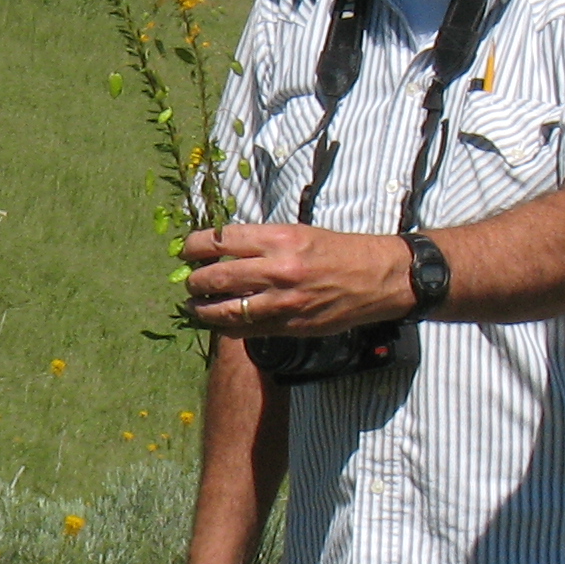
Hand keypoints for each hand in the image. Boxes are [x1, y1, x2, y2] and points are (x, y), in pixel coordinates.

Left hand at [180, 220, 410, 338]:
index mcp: (278, 240)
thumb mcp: (298, 232)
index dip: (194, 246)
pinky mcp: (289, 326)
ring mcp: (282, 302)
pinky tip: (220, 321)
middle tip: (191, 281)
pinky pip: (245, 330)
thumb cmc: (337, 251)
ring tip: (195, 306)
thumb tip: (219, 249)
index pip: (220, 241)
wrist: (377, 278)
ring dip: (202, 309)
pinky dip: (226, 326)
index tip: (187, 250)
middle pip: (215, 277)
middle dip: (194, 281)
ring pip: (224, 310)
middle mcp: (277, 270)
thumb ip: (259, 242)